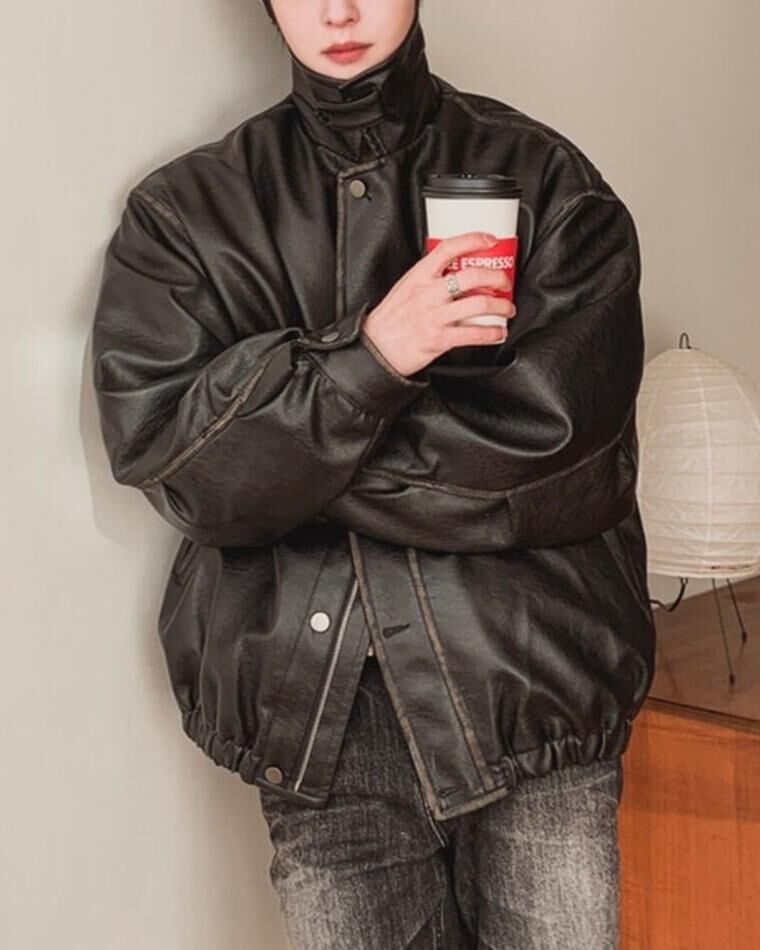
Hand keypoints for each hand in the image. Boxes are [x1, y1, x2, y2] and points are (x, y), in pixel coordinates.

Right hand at [361, 232, 516, 377]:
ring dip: (501, 306)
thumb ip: (428, 279)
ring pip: (479, 304)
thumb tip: (453, 273)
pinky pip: (475, 334)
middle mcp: (429, 293)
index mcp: (419, 276)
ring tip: (506, 309)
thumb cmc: (390, 320)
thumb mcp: (405, 288)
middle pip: (473, 276)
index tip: (489, 240)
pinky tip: (498, 333)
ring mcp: (435, 316)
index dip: (473, 240)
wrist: (376, 349)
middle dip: (497, 278)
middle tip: (504, 282)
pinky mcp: (440, 339)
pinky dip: (493, 333)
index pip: (449, 248)